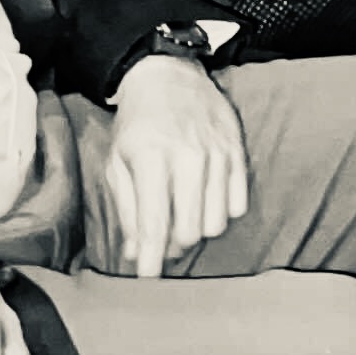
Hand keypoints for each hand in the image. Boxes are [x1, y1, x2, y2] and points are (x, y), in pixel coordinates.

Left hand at [95, 52, 247, 275]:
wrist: (169, 76)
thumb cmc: (138, 124)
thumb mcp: (118, 162)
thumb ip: (127, 209)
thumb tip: (136, 252)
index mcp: (151, 158)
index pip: (155, 222)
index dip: (152, 257)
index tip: (148, 278)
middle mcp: (187, 156)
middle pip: (190, 230)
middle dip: (174, 245)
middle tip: (163, 238)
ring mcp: (216, 153)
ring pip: (216, 222)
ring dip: (198, 229)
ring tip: (183, 216)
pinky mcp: (236, 151)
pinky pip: (238, 204)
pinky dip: (221, 212)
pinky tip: (205, 199)